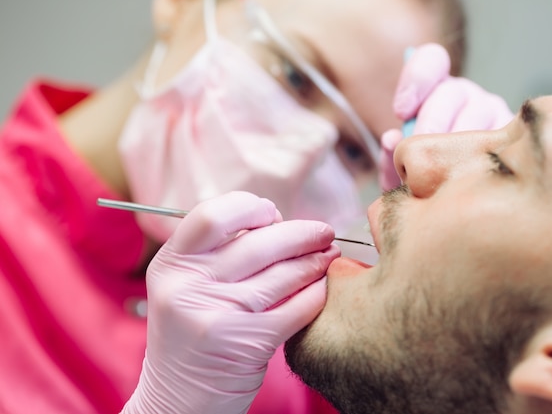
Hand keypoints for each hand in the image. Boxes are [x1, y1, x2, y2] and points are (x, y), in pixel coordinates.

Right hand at [121, 191, 339, 413]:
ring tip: (329, 255)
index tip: (272, 214)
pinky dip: (316, 294)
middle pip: (259, 241)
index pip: (213, 215)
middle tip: (323, 232)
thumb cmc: (194, 332)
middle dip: (302, 232)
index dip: (249, 208)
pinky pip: (296, 307)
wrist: (182, 400)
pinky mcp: (246, 344)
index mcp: (172, 264)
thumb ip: (219, 251)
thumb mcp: (186, 286)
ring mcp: (217, 316)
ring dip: (315, 261)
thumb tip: (276, 219)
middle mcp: (188, 287)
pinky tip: (323, 287)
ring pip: (283, 274)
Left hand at [379, 43, 513, 190]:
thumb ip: (390, 154)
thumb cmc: (424, 180)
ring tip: (443, 174)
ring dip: (455, 146)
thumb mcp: (403, 168)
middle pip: (450, 92)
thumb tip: (392, 138)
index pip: (430, 60)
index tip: (401, 112)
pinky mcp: (514, 134)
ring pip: (476, 116)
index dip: (415, 81)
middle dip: (430, 125)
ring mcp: (493, 111)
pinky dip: (481, 158)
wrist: (463, 200)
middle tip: (421, 155)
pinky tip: (469, 178)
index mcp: (434, 89)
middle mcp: (465, 94)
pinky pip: (499, 139)